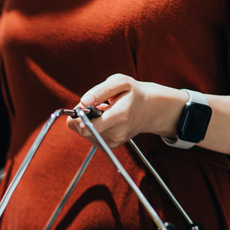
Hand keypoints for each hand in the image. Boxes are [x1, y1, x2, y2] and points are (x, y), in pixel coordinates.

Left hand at [67, 74, 186, 147]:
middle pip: (83, 130)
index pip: (88, 127)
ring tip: (104, 112)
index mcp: (119, 116)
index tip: (84, 105)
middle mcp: (116, 133)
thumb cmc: (133, 93)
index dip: (79, 116)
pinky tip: (105, 120)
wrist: (150, 109)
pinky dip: (93, 127)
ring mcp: (113, 142)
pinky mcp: (110, 146)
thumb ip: (100, 90)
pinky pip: (90, 137)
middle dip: (82, 116)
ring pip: (85, 133)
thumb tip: (83, 101)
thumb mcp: (120, 82)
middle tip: (96, 105)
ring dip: (88, 121)